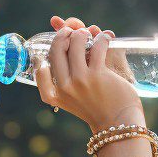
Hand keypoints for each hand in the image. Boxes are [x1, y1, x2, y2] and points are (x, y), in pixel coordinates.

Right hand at [36, 14, 143, 130]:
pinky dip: (102, 37)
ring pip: (75, 43)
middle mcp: (65, 87)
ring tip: (88, 33)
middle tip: (71, 32)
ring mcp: (80, 80)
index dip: (42, 55)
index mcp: (55, 95)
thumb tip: (66, 49)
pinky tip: (106, 37)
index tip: (49, 51)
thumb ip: (66, 81)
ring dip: (82, 33)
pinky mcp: (98, 74)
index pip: (40, 70)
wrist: (117, 124)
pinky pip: (97, 46)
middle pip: (56, 49)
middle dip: (63, 34)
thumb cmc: (98, 109)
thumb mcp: (73, 101)